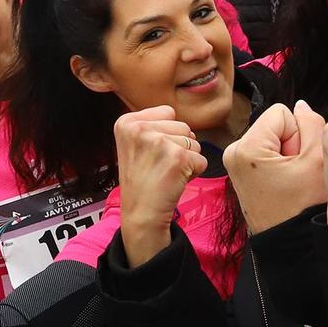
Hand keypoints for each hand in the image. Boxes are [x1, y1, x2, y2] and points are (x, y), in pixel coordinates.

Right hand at [114, 106, 208, 264]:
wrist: (141, 214)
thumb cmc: (142, 180)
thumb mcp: (134, 144)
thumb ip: (153, 124)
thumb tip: (180, 118)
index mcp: (126, 122)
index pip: (168, 113)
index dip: (166, 135)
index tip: (150, 154)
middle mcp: (139, 128)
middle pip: (183, 126)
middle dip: (178, 147)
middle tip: (159, 166)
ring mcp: (158, 142)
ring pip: (194, 142)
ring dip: (187, 159)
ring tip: (166, 173)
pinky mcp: (177, 157)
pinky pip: (201, 159)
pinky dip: (194, 172)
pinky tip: (174, 181)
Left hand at [225, 100, 326, 232]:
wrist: (292, 245)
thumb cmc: (304, 208)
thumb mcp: (317, 159)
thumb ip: (313, 123)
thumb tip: (301, 104)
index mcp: (246, 147)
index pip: (282, 113)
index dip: (299, 134)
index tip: (298, 162)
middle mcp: (233, 152)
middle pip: (275, 125)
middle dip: (292, 143)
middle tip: (295, 174)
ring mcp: (234, 163)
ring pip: (273, 138)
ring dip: (287, 154)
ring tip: (290, 181)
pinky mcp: (241, 172)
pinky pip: (266, 152)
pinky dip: (279, 163)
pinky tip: (284, 184)